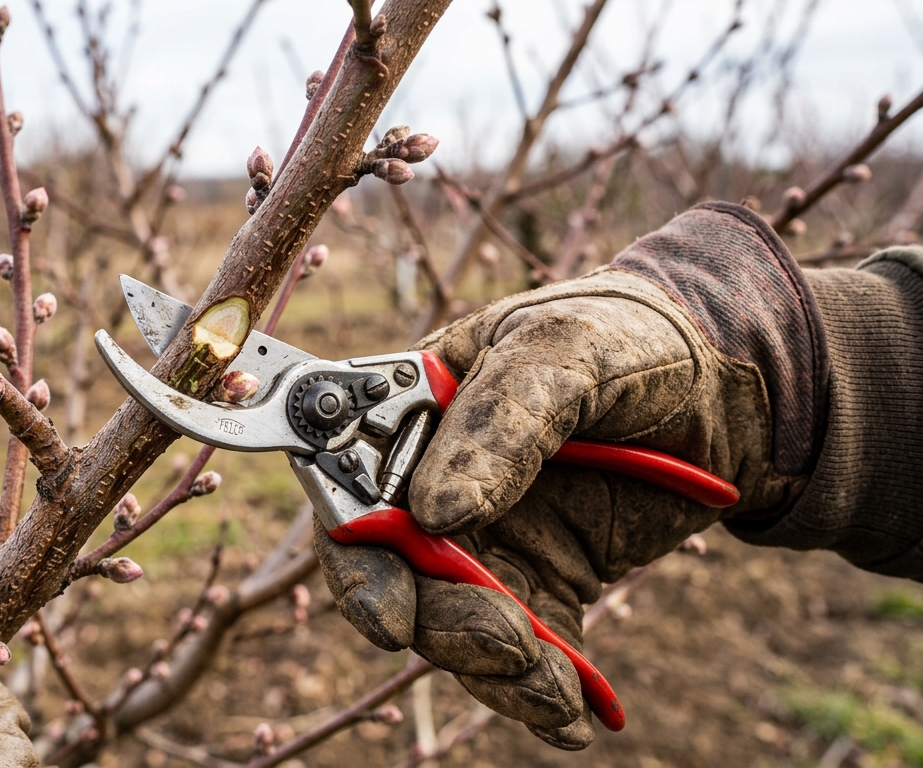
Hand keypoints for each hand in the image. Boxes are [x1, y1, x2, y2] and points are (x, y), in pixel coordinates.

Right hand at [318, 234, 806, 748]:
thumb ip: (499, 422)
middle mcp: (430, 487)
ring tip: (553, 688)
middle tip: (505, 643)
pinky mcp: (542, 584)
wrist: (726, 386)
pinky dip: (539, 693)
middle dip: (437, 624)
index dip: (353, 556)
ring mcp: (486, 541)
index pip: (347, 490)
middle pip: (394, 576)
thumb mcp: (562, 351)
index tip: (390, 612)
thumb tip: (436, 514)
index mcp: (410, 417)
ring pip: (455, 626)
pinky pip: (523, 652)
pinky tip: (572, 716)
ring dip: (493, 667)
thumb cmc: (624, 337)